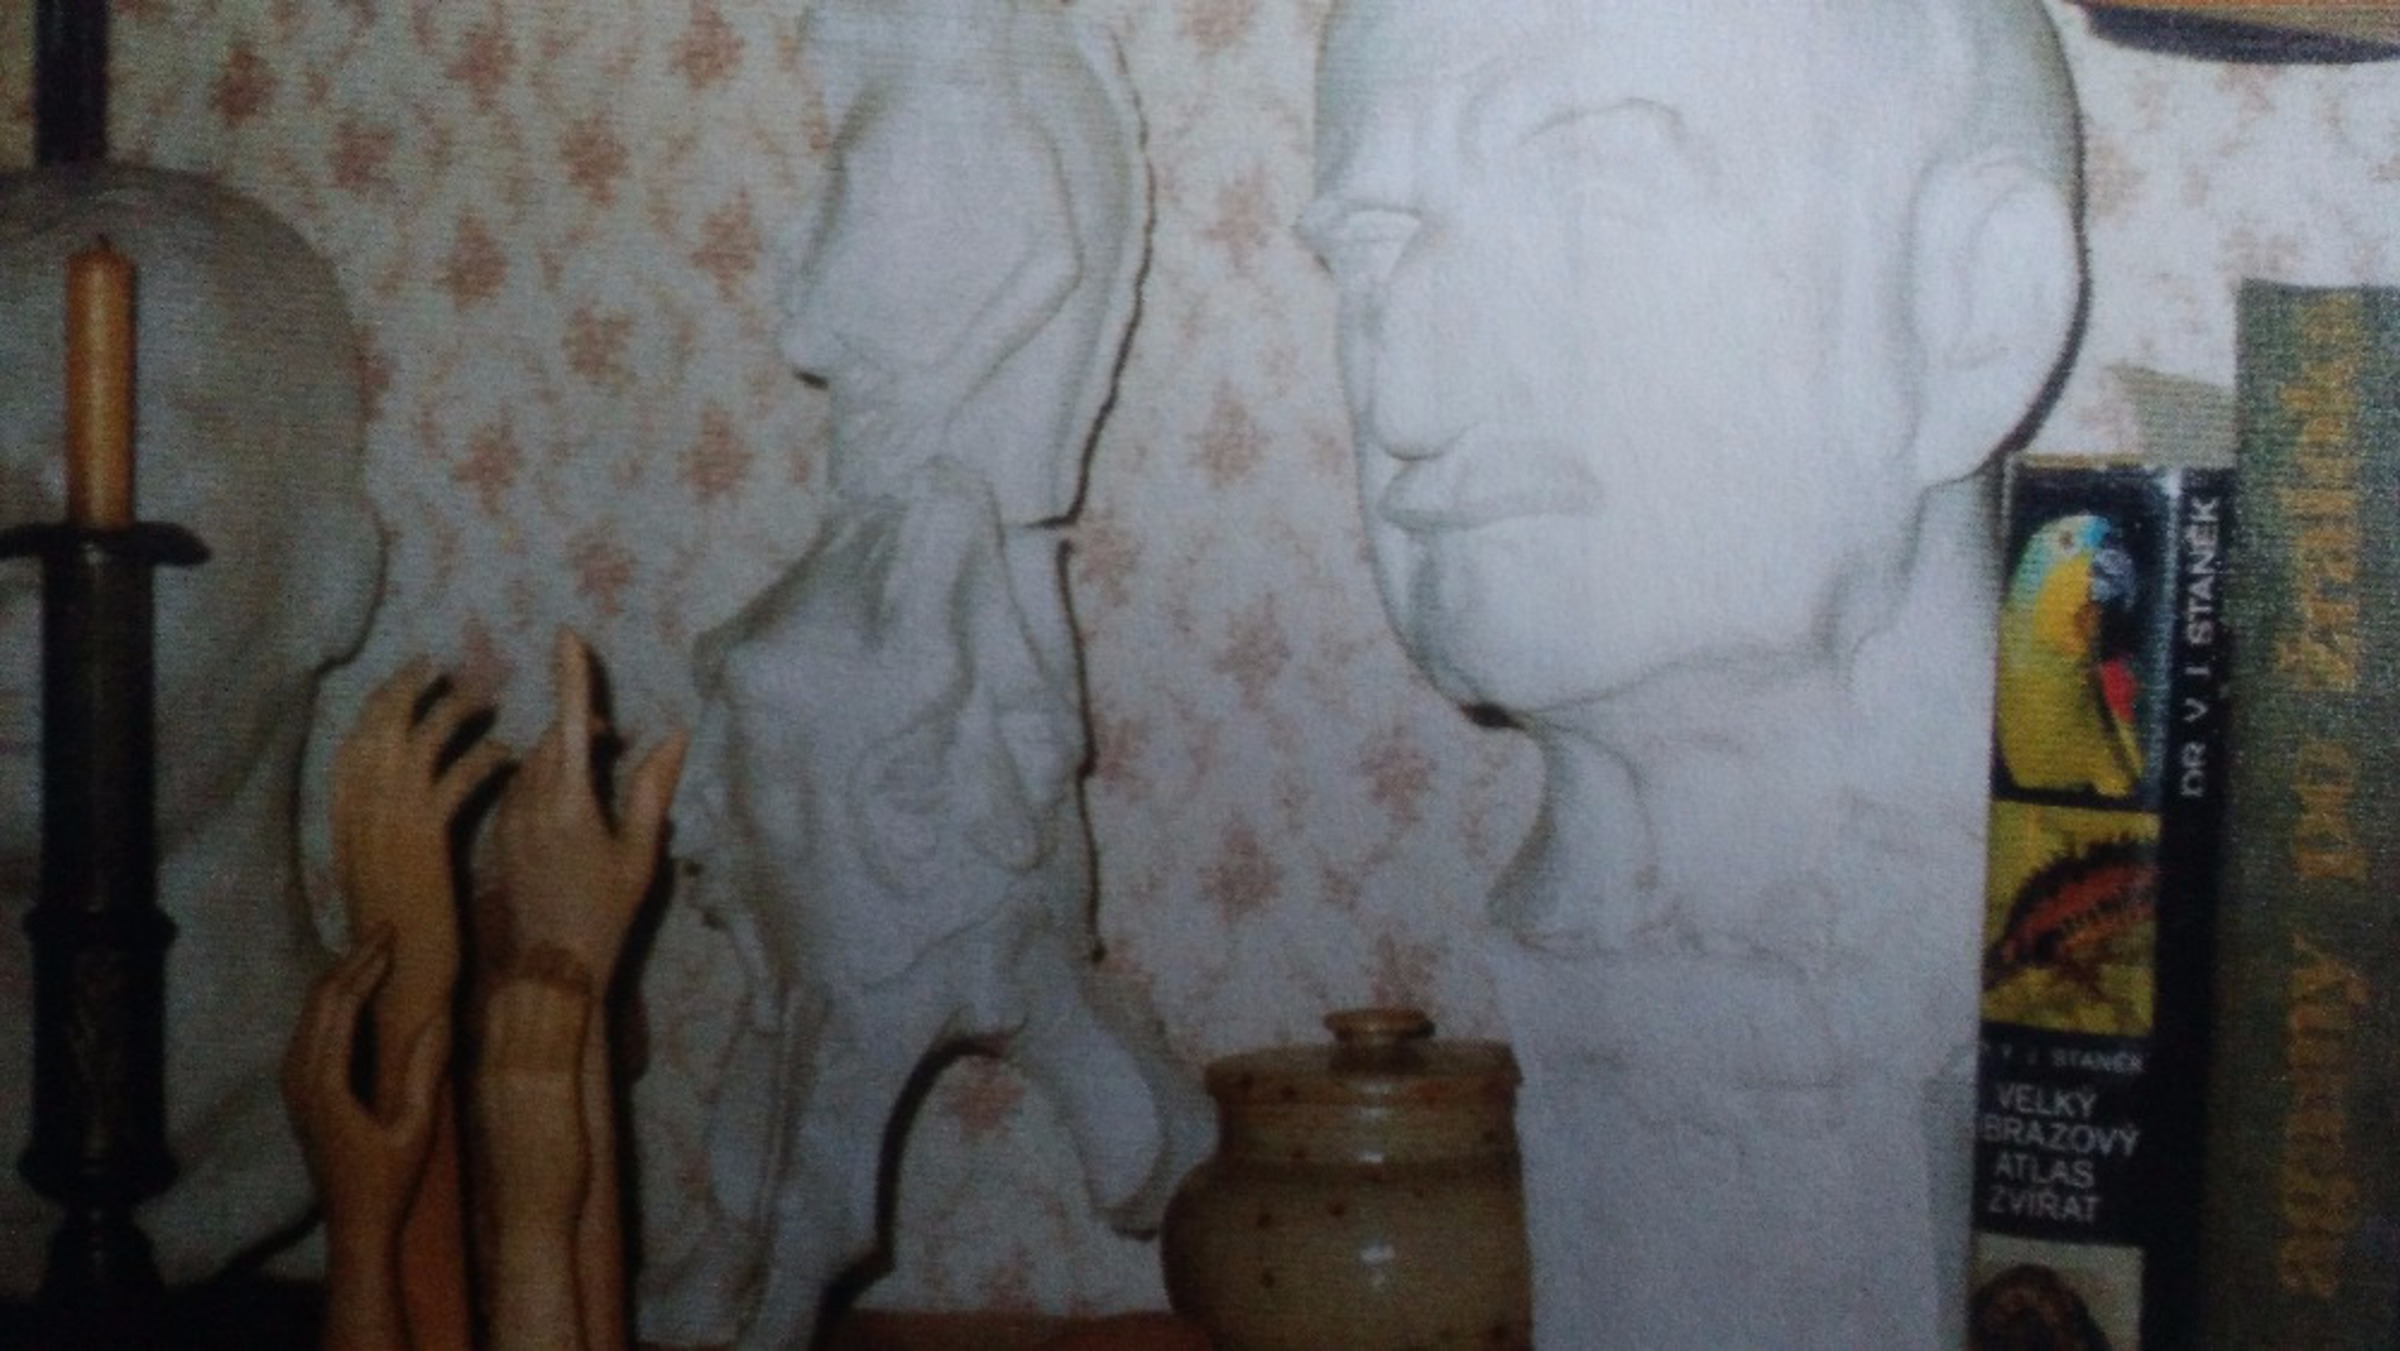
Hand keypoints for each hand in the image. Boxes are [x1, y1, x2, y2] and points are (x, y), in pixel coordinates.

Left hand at [281, 930, 449, 1252]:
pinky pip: (308, 1029)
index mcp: (325, 1085)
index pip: (339, 1006)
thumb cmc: (390, 1178)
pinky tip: (355, 992)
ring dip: (339, 978)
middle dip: (351, 961)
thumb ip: (423, 1071)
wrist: (354, 1222)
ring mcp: (293, 1085)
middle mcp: (299, 1078)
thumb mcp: (416, 1126)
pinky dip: (331, 1001)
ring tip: (373, 952)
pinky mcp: (298, 1090)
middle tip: (384, 931)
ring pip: (308, 1012)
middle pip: (317, 1001)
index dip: (364, 966)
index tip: (391, 936)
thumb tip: (438, 1017)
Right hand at [332, 660, 509, 1009]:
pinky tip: (505, 752)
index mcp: (345, 820)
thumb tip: (407, 792)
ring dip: (450, 715)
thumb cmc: (402, 930)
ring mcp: (388, 827)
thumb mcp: (383, 868)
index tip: (405, 680)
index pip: (353, 743)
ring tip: (481, 700)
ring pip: (415, 746)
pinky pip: (454, 781)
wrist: (404, 980)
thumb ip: (387, 826)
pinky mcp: (424, 843)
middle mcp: (359, 816)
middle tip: (437, 666)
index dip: (378, 706)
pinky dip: (480, 760)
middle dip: (406, 692)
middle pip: (376, 730)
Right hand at [472, 958, 594, 1248]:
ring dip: (553, 977)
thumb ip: (507, 1087)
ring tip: (565, 952)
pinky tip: (582, 979)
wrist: (527, 1213)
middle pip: (509, 1007)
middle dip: (528, 971)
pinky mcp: (553, 1089)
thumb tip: (512, 1063)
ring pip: (535, 1011)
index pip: (488, 1019)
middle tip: (545, 944)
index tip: (518, 959)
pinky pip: (563, 1032)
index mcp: (485, 1080)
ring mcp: (524, 1079)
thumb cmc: (524, 1173)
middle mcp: (499, 1073)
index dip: (504, 985)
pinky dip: (572, 1000)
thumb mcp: (505, 1121)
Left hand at [491, 630, 687, 985]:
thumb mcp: (640, 852)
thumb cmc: (606, 911)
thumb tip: (674, 735)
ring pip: (535, 761)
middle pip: (555, 738)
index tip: (567, 634)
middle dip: (584, 726)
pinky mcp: (500, 833)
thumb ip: (652, 790)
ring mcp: (510, 817)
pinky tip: (569, 805)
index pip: (572, 722)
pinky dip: (546, 778)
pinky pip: (521, 786)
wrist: (552, 965)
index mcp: (571, 800)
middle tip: (618, 745)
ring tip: (597, 779)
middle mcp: (531, 800)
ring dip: (565, 754)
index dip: (571, 676)